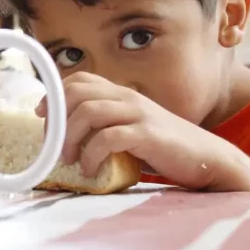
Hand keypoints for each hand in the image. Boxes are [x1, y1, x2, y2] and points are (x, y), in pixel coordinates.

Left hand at [37, 72, 249, 192]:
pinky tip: (89, 169)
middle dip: (56, 117)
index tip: (43, 117)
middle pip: (77, 92)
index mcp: (121, 94)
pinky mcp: (147, 134)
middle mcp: (127, 98)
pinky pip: (108, 138)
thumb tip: (67, 136)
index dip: (54, 95)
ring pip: (88, 112)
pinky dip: (92, 154)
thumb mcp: (130, 128)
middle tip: (52, 142)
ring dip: (70, 137)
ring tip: (69, 158)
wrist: (206, 158)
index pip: (79, 80)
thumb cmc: (163, 149)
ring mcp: (138, 114)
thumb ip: (105, 125)